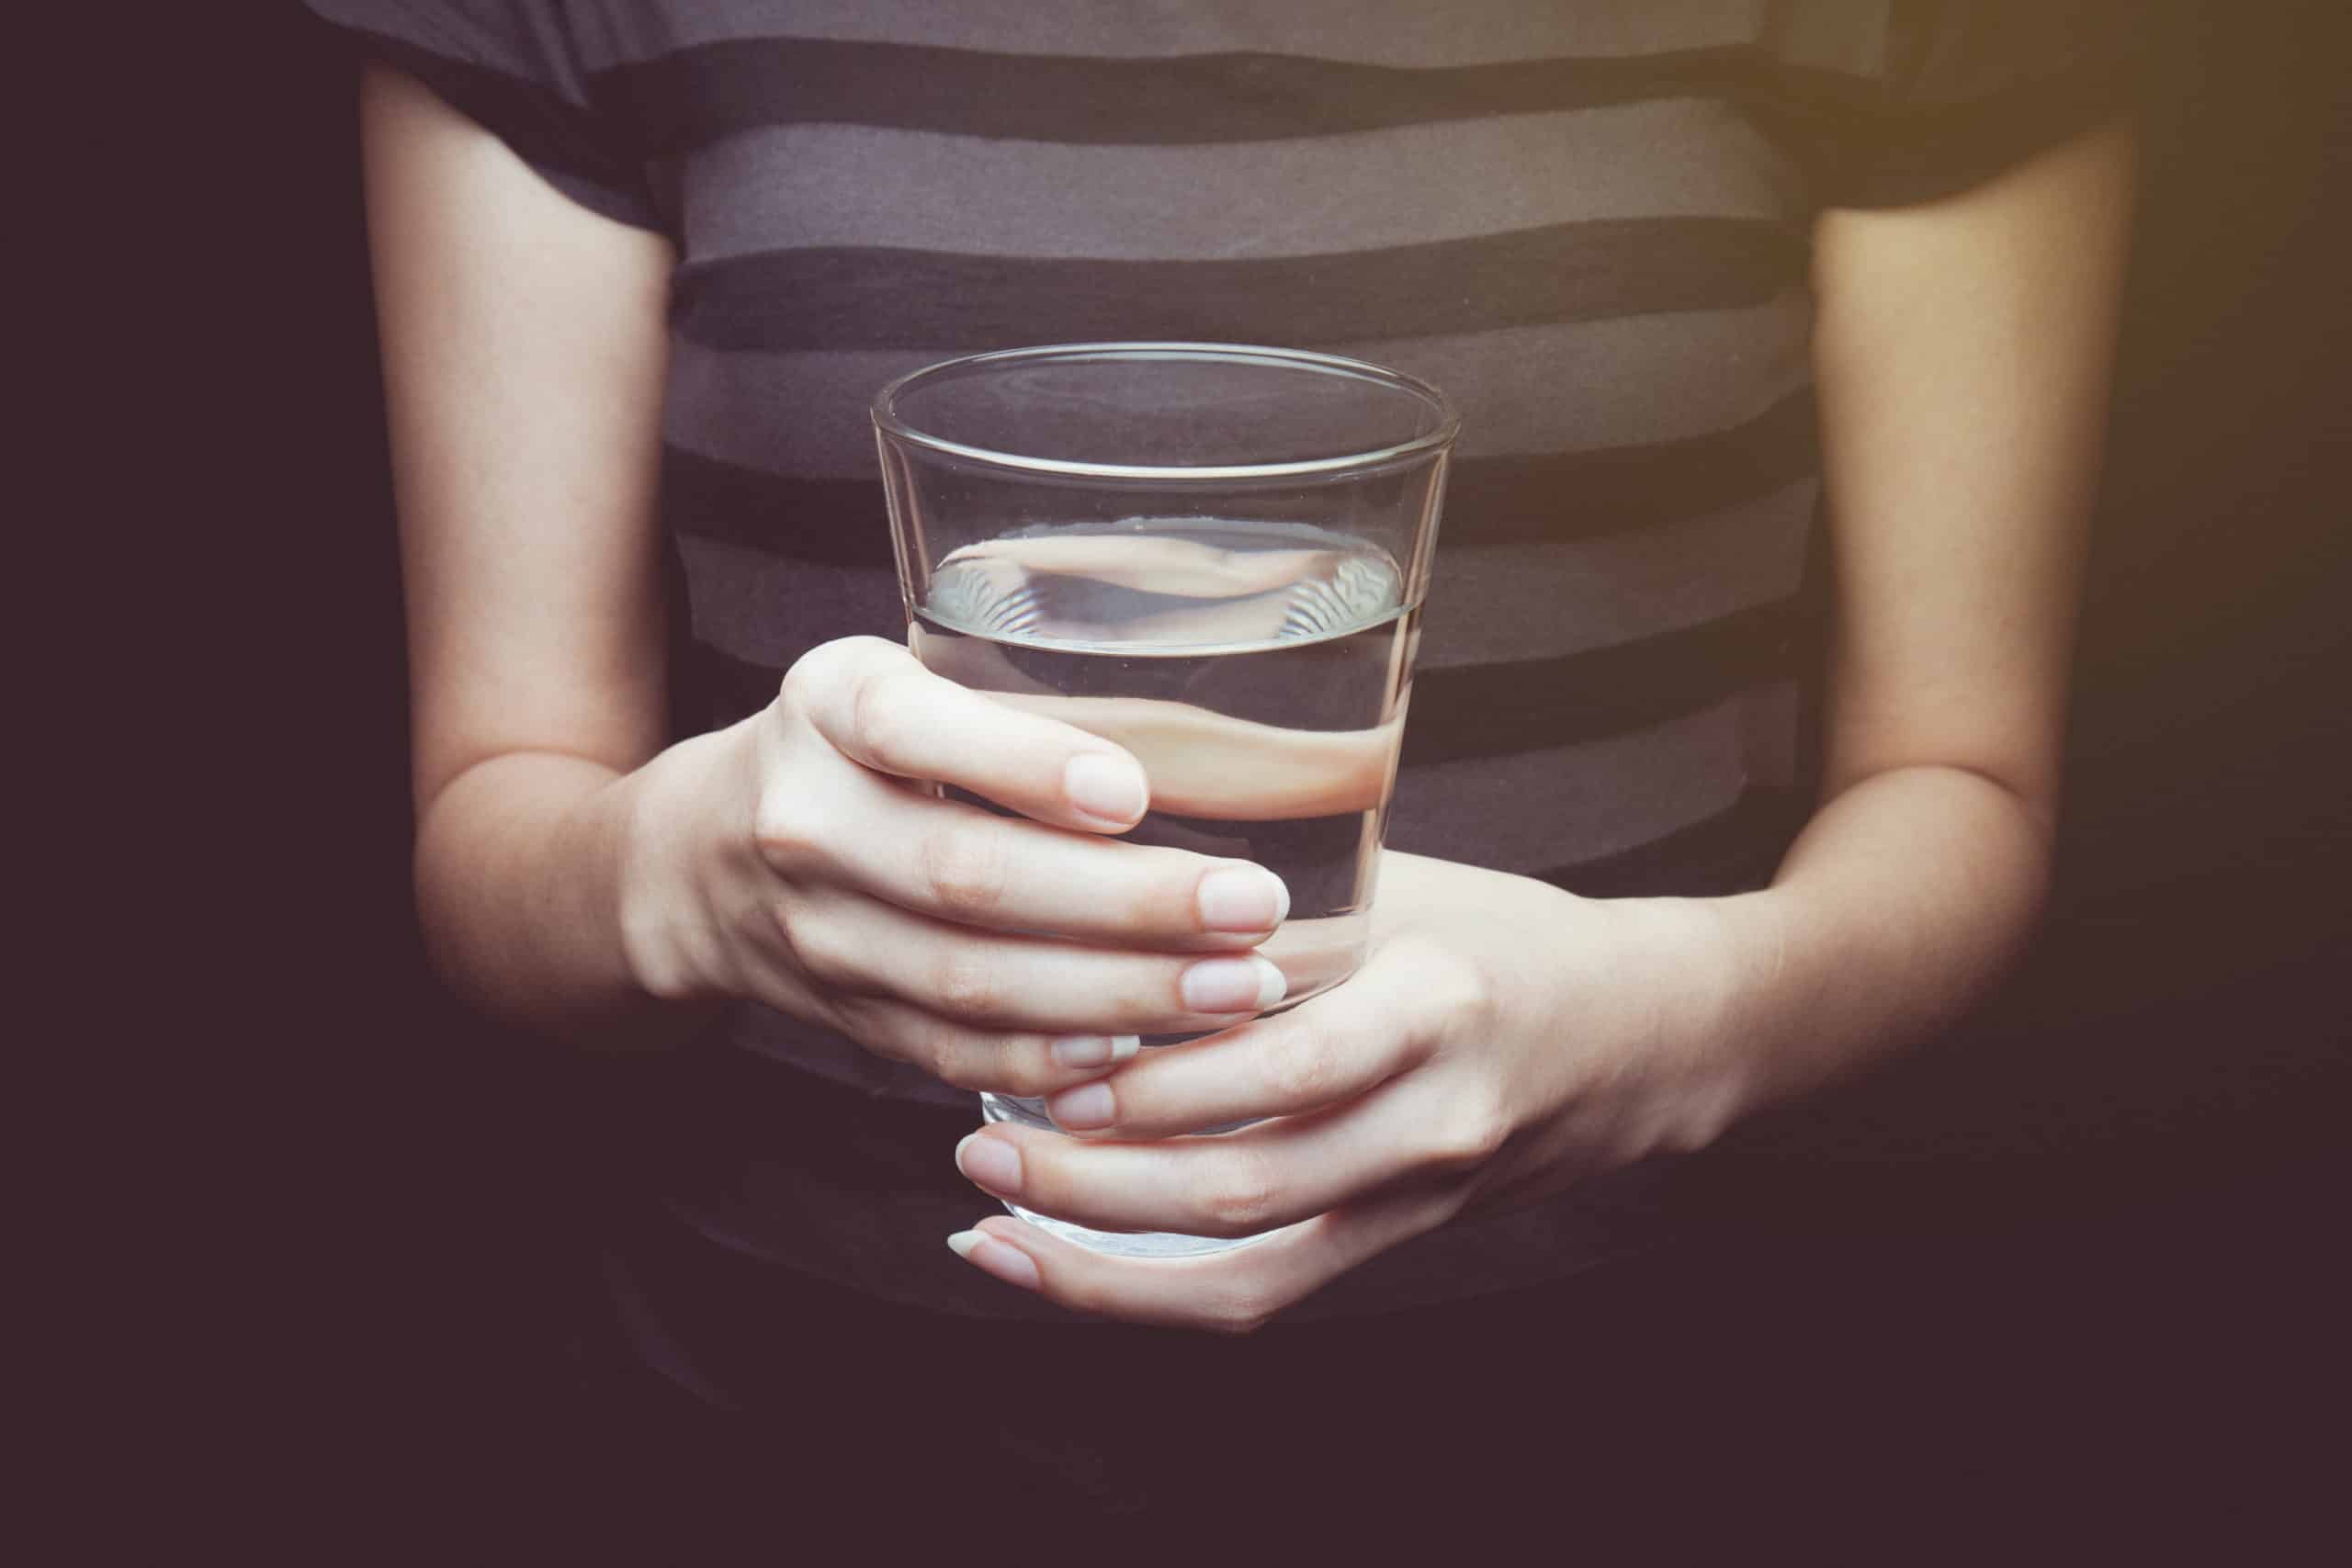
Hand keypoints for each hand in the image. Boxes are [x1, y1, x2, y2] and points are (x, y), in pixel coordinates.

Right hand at [615, 636, 1294, 1093]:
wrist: (695, 861)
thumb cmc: (851, 746)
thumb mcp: (898, 677)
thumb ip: (1008, 699)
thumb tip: (1214, 740)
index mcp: (829, 705)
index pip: (911, 727)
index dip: (1022, 765)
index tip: (1131, 791)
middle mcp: (808, 821)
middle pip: (968, 876)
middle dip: (1124, 904)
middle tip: (1250, 907)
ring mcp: (818, 934)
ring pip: (971, 980)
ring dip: (1116, 993)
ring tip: (1235, 987)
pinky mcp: (845, 1018)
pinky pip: (953, 1053)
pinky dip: (1048, 1062)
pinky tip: (1140, 1053)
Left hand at [942, 852, 1759, 1330]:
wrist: (1650, 1037)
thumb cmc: (1510, 935)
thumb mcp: (1408, 885)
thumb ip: (1278, 897)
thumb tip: (1102, 860)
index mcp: (1435, 1007)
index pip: (1285, 1069)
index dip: (1155, 1085)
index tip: (1042, 1057)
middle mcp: (1428, 1121)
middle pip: (1241, 1189)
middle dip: (1089, 1179)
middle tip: (978, 1140)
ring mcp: (1417, 1200)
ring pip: (1242, 1269)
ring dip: (1101, 1255)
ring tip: (990, 1215)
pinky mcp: (1396, 1242)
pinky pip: (1264, 1293)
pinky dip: (1149, 1296)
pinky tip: (1056, 1265)